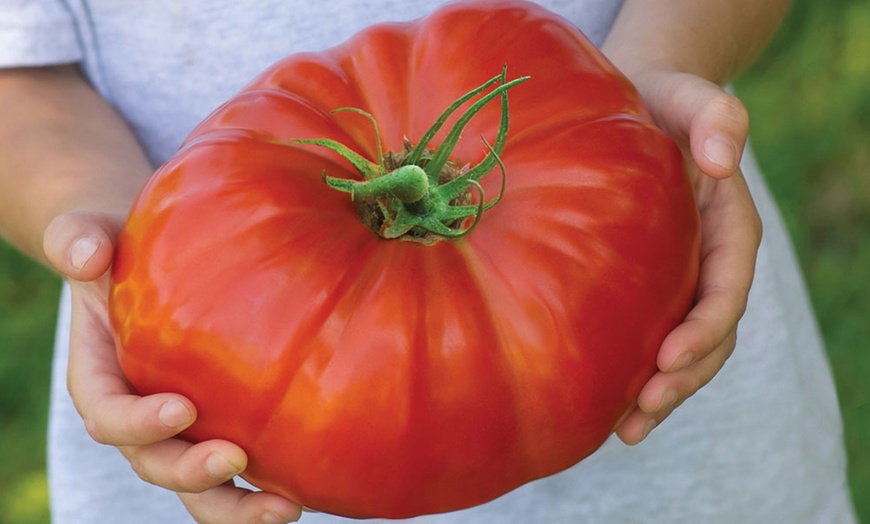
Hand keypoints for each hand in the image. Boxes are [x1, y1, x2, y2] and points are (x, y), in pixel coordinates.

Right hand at [43, 210, 301, 523]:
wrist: (154, 263)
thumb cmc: (123, 249)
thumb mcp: (93, 234)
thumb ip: (78, 240)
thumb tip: (85, 255)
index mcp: (102, 379)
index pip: (107, 414)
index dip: (137, 422)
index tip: (181, 408)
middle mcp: (140, 416)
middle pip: (156, 464)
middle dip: (192, 473)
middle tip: (234, 459)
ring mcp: (184, 429)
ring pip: (201, 487)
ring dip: (238, 504)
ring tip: (286, 507)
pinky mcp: (223, 426)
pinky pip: (242, 467)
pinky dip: (269, 483)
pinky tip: (310, 486)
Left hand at [613, 71, 762, 443]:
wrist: (637, 106)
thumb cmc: (661, 100)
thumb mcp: (689, 96)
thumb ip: (716, 116)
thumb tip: (724, 158)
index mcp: (727, 228)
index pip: (726, 289)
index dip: (705, 328)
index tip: (669, 356)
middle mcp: (708, 263)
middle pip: (710, 335)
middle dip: (681, 379)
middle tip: (640, 414)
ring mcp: (679, 279)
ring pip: (682, 350)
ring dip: (660, 393)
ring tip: (625, 430)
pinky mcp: (646, 287)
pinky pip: (648, 337)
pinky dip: (634, 374)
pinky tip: (602, 404)